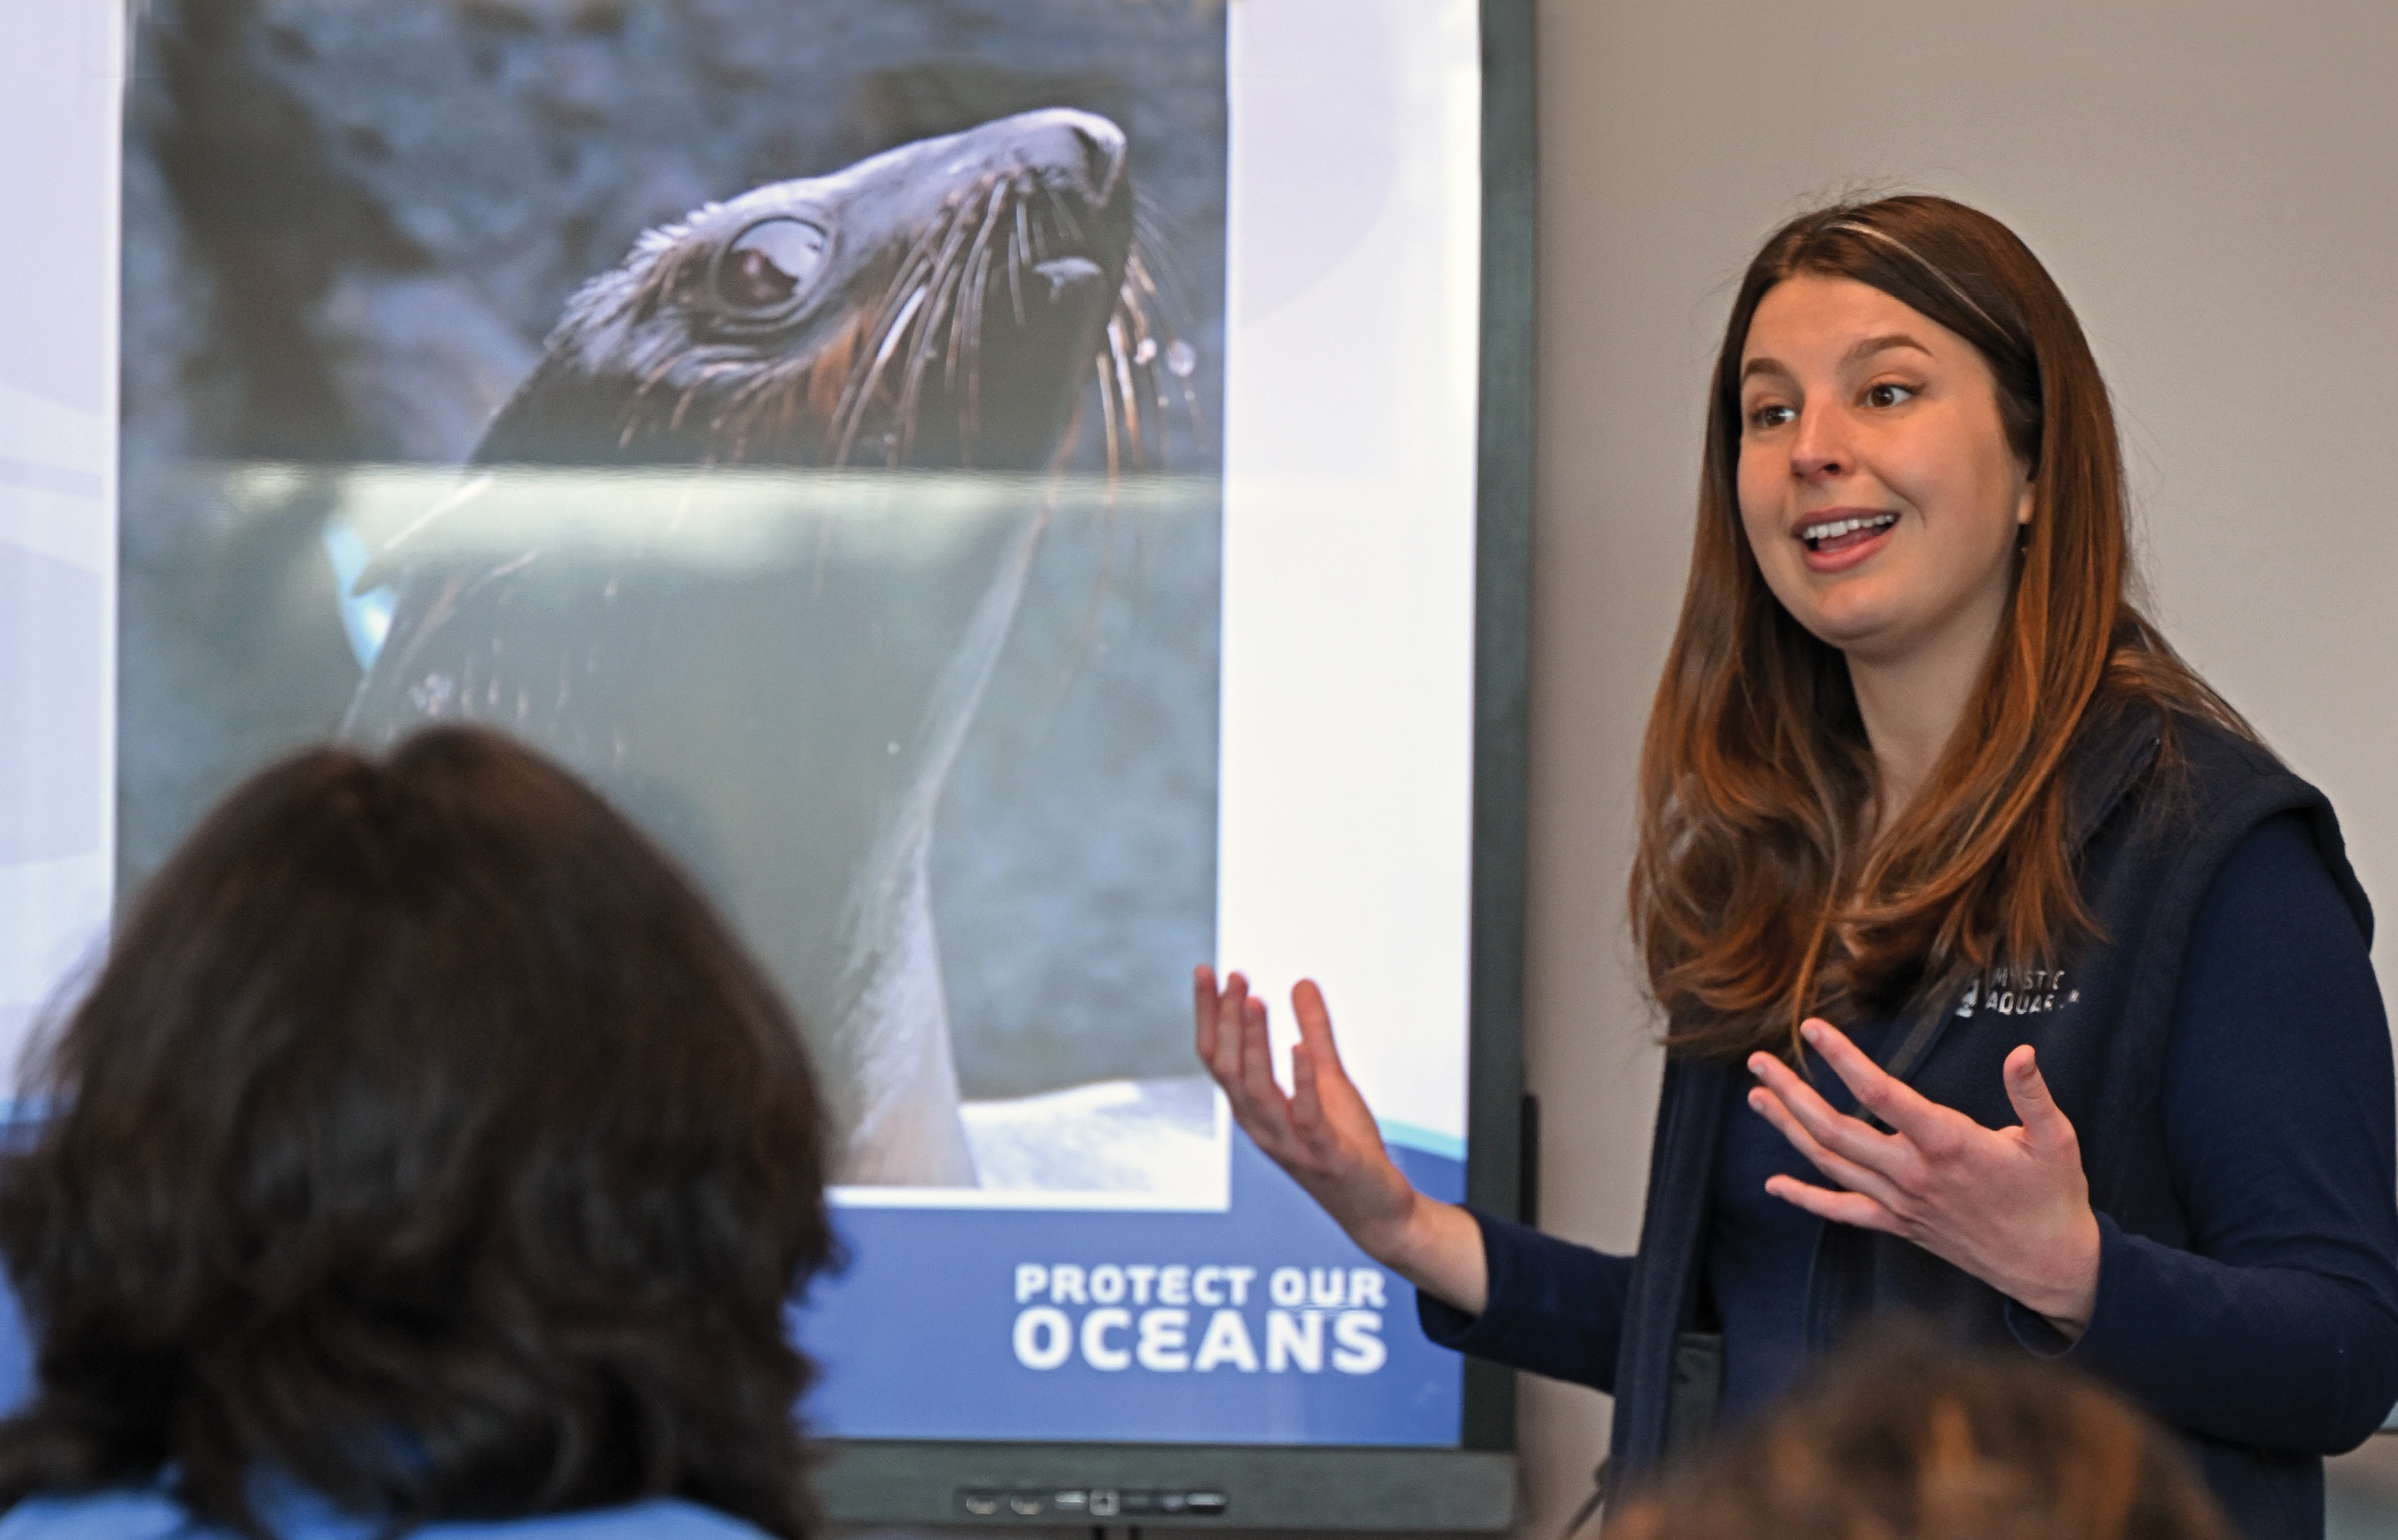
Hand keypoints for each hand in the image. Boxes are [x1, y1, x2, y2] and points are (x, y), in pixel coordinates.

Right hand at [1193, 965, 1486, 1311]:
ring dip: (1253, 1044)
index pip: (1217, 1056)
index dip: (1210, 1014)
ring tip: (1254, 1001)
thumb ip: (1316, 1033)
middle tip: (1234, 975)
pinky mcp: (1325, 1156)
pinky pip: (1306, 1117)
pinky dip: (1300, 1082)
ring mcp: (1290, 1144)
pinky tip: (1299, 1049)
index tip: (1207, 970)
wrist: (1377, 1209)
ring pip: (1257, 1091)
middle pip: (1229, 1069)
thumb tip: (1302, 983)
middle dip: (1228, 1020)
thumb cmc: (1346, 1146)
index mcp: (1255, 1109)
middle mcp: (1261, 1127)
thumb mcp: (1330, 1080)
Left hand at [1747, 1019, 2101, 1336]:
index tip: (1812, 1029)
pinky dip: (1805, 1199)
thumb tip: (2022, 1052)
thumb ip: (2032, 1094)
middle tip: (1758, 1061)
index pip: (1881, 1093)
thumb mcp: (2056, 1139)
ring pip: (1830, 1164)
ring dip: (1788, 1129)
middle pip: (1835, 1129)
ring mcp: (1901, 1203)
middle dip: (1792, 1092)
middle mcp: (1913, 1174)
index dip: (1843, 1059)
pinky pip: (1843, 1213)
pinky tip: (1774, 1185)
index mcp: (1947, 1144)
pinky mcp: (1900, 1226)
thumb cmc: (2053, 1197)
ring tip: (1757, 1096)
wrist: (2051, 1266)